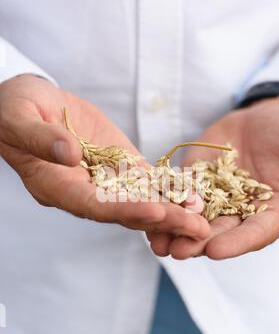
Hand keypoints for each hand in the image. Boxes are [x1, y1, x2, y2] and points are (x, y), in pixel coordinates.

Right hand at [0, 74, 209, 237]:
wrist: (30, 103)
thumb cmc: (14, 110)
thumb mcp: (19, 118)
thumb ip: (41, 138)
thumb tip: (69, 153)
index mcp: (58, 186)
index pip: (93, 205)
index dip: (124, 210)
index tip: (155, 212)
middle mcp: (84, 190)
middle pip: (125, 210)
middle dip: (161, 220)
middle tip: (196, 230)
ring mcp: (104, 179)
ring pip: (140, 200)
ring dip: (172, 210)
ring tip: (204, 218)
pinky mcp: (118, 164)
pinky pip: (145, 180)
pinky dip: (168, 187)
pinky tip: (193, 194)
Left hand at [147, 96, 278, 258]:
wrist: (266, 119)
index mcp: (274, 211)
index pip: (257, 231)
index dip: (237, 242)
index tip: (215, 251)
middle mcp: (243, 211)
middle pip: (221, 232)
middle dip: (198, 242)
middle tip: (177, 252)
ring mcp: (217, 197)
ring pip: (196, 219)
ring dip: (176, 232)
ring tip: (156, 242)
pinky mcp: (197, 181)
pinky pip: (180, 194)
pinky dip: (165, 205)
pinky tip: (147, 212)